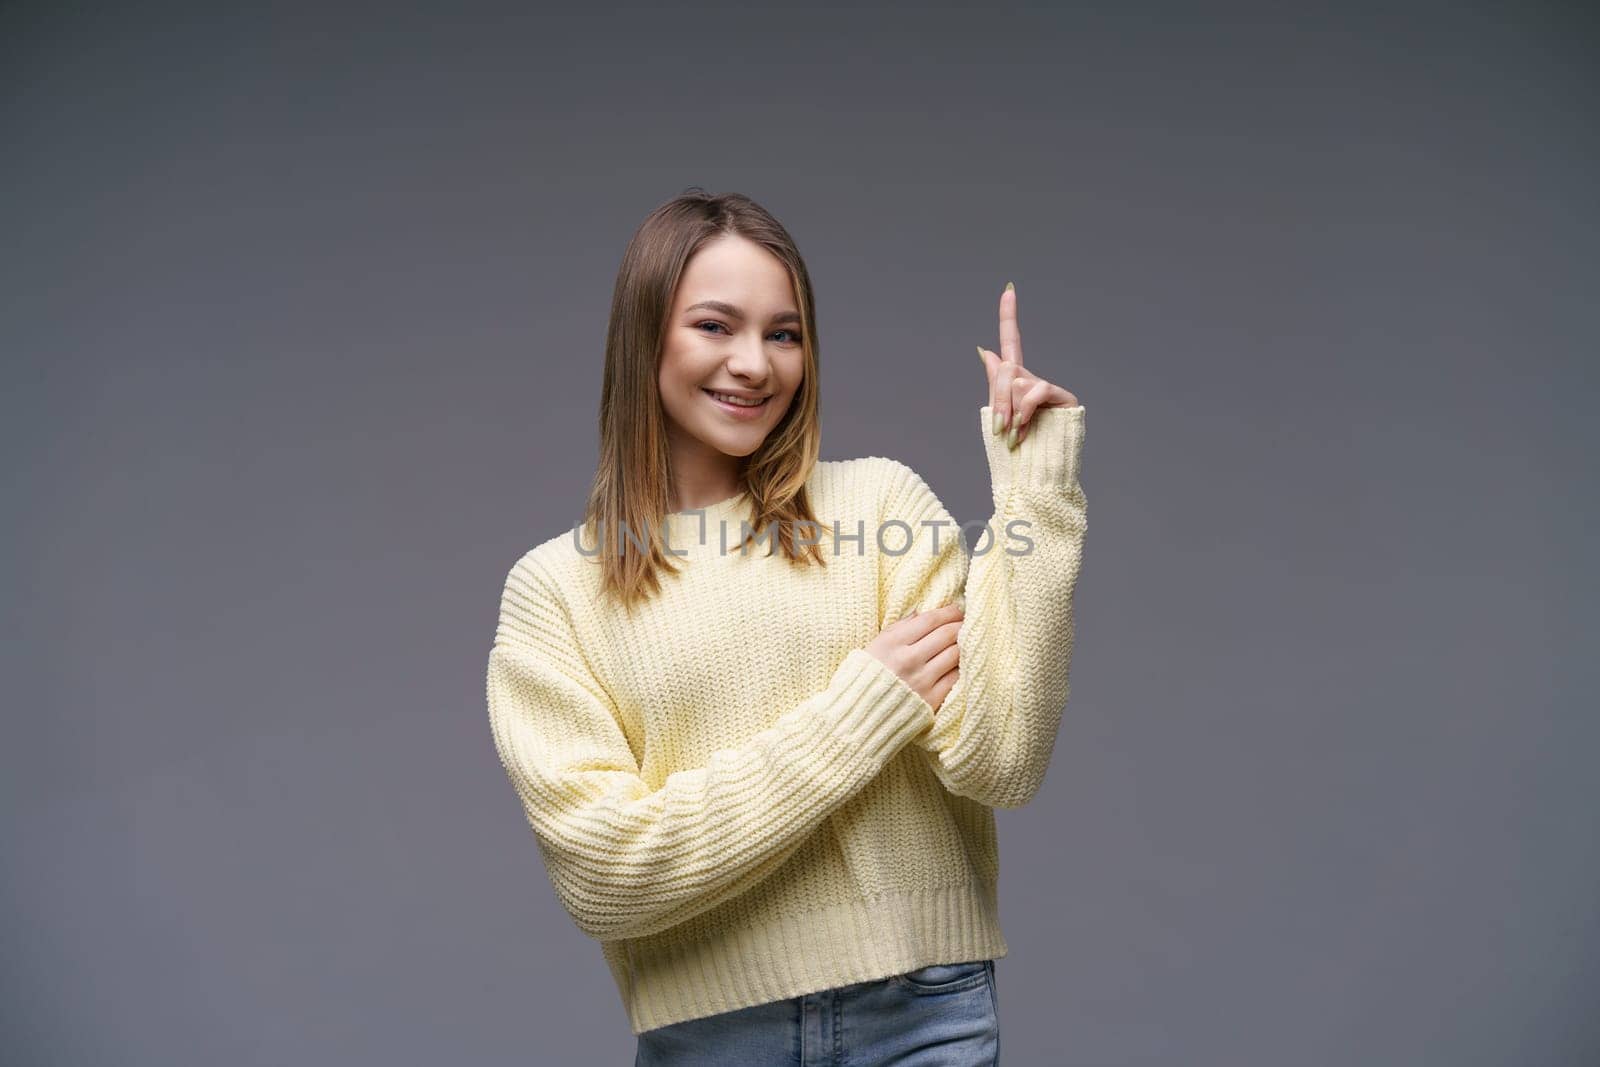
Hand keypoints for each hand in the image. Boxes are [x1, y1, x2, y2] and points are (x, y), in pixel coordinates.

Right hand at [865, 602, 964, 711]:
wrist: (860, 715)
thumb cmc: (867, 676)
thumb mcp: (876, 645)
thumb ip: (899, 627)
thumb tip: (921, 613)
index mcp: (893, 643)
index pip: (929, 620)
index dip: (948, 612)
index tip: (957, 609)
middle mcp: (908, 659)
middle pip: (946, 634)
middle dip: (960, 624)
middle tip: (966, 622)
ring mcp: (922, 680)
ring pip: (955, 654)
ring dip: (963, 644)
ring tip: (965, 640)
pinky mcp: (931, 699)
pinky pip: (955, 677)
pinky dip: (959, 667)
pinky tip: (958, 662)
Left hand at [976, 281, 1080, 448]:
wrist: (1035, 479)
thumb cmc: (1014, 457)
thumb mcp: (996, 417)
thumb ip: (995, 384)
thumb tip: (987, 350)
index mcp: (1015, 385)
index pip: (1011, 343)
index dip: (1009, 317)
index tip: (1008, 289)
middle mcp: (1033, 382)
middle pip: (1008, 370)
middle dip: (999, 399)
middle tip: (1000, 429)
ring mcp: (1050, 390)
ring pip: (1018, 381)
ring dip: (1010, 411)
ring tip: (1014, 436)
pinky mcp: (1065, 398)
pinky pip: (1036, 390)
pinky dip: (1025, 410)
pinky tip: (1023, 429)